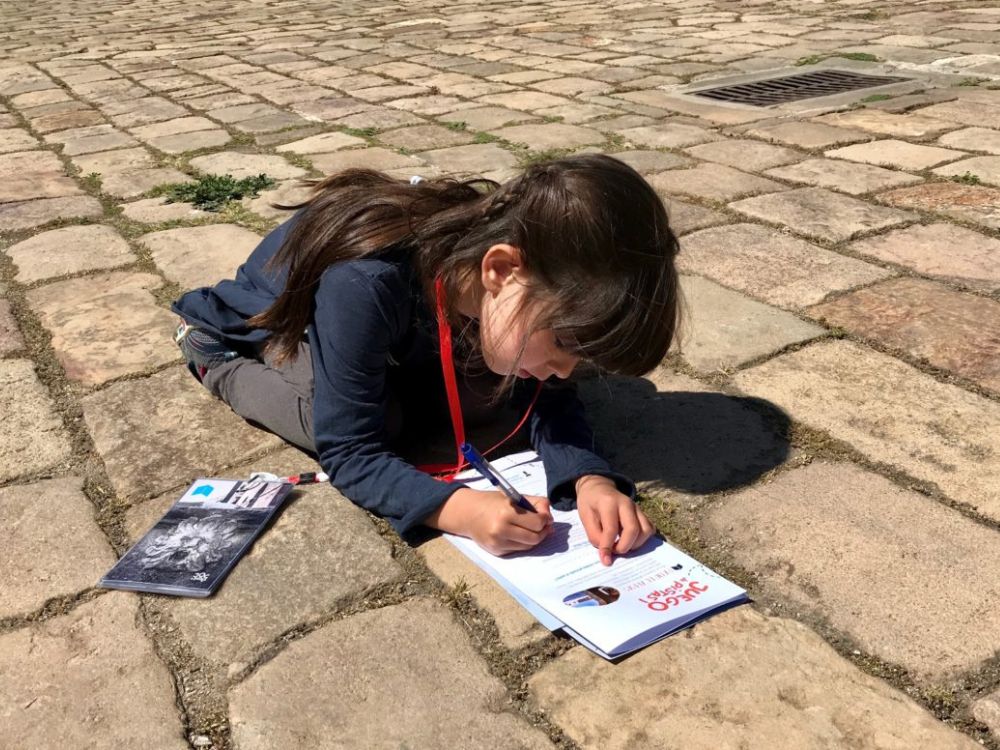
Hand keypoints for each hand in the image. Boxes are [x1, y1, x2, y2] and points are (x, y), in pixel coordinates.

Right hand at [424, 487, 552, 555]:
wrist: (468, 513)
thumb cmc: (493, 502)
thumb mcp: (514, 497)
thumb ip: (536, 503)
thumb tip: (550, 520)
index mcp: (506, 512)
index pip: (537, 522)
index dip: (545, 520)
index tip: (545, 516)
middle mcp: (501, 529)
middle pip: (535, 538)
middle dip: (542, 531)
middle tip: (542, 525)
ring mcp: (498, 543)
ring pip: (528, 546)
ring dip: (534, 538)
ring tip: (531, 529)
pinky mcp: (496, 551)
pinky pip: (518, 550)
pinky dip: (522, 542)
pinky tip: (517, 533)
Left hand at [575, 475, 654, 565]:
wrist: (599, 488)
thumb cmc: (590, 503)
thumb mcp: (585, 517)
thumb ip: (594, 535)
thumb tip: (607, 552)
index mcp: (609, 502)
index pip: (611, 529)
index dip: (608, 547)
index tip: (605, 559)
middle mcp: (626, 503)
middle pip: (633, 529)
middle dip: (624, 547)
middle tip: (614, 552)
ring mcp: (637, 508)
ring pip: (645, 530)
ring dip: (635, 544)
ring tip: (621, 546)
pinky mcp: (642, 513)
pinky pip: (649, 529)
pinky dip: (642, 540)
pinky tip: (630, 541)